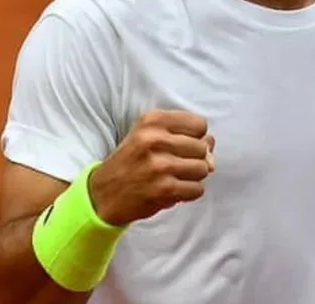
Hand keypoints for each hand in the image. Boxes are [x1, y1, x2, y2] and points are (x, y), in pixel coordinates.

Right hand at [88, 109, 215, 225]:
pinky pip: (197, 189)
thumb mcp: (147, 135)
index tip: (183, 145)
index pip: (199, 124)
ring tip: (176, 177)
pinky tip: (174, 189)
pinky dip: (189, 192)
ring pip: (203, 169)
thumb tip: (212, 144)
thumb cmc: (130, 162)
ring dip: (194, 176)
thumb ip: (182, 134)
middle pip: (203, 147)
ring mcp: (159, 165)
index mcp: (151, 120)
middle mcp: (154, 139)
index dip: (196, 137)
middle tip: (178, 164)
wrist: (103, 194)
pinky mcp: (163, 189)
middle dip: (196, 158)